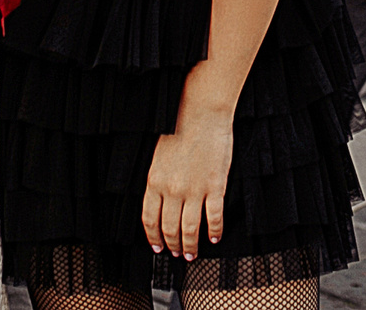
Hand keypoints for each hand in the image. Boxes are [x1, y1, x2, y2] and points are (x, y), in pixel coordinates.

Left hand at [141, 100, 233, 261]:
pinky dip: (215, 231)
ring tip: (192, 254)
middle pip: (170, 228)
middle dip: (173, 245)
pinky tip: (215, 236)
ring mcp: (194, 190)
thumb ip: (158, 181)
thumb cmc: (180, 126)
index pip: (150, 219)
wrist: (202, 111)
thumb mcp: (159, 156)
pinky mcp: (215, 186)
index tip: (158, 247)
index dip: (153, 237)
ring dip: (191, 246)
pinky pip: (214, 217)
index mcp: (154, 181)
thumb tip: (161, 203)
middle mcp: (172, 189)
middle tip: (177, 254)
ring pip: (190, 229)